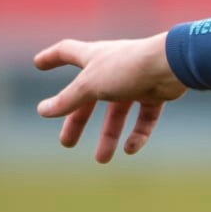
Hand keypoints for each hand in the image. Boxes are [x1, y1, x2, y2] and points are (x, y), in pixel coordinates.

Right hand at [34, 34, 187, 162]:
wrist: (171, 66)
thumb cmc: (127, 68)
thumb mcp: (90, 86)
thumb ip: (67, 100)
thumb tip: (42, 111)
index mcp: (94, 57)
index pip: (67, 52)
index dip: (52, 57)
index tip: (38, 63)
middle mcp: (113, 67)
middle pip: (89, 96)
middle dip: (77, 120)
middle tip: (67, 143)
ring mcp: (136, 81)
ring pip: (118, 112)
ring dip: (109, 135)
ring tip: (102, 159)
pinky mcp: (156, 93)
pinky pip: (144, 117)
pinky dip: (138, 134)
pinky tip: (130, 149)